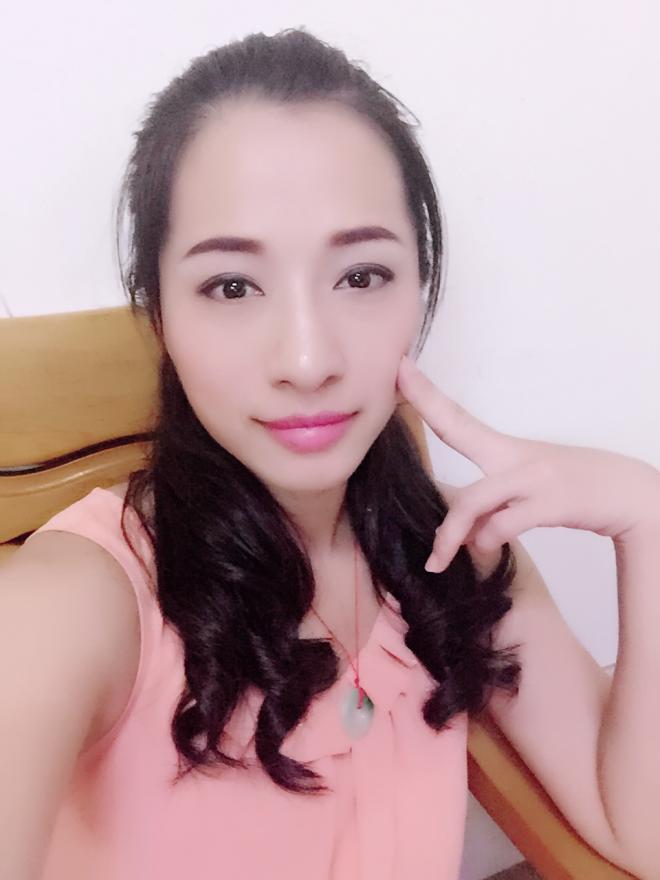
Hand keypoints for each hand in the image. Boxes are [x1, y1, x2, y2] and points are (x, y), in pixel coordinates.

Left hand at [396, 354, 659, 571]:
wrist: (629, 494)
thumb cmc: (575, 488)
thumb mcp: (529, 485)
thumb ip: (493, 502)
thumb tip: (467, 531)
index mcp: (506, 449)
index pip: (457, 417)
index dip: (426, 393)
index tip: (400, 368)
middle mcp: (515, 455)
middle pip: (458, 430)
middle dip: (426, 406)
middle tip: (395, 383)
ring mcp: (534, 477)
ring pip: (474, 500)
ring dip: (451, 534)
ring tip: (438, 559)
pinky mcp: (553, 502)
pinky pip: (505, 523)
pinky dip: (488, 540)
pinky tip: (482, 550)